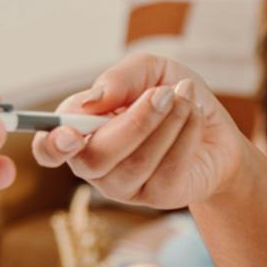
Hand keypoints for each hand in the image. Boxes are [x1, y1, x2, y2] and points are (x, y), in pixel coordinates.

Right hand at [30, 55, 249, 209]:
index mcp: (81, 131)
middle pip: (95, 158)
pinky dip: (186, 133)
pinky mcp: (159, 196)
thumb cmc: (174, 96)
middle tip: (164, 93)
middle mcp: (96, 164)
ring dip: (166, 123)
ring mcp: (125, 186)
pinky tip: (195, 115)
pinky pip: (167, 170)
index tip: (70, 134)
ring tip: (185, 95)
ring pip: (134, 163)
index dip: (52, 145)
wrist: (217, 127)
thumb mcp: (150, 70)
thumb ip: (120, 77)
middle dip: (134, 122)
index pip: (49, 149)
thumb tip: (93, 100)